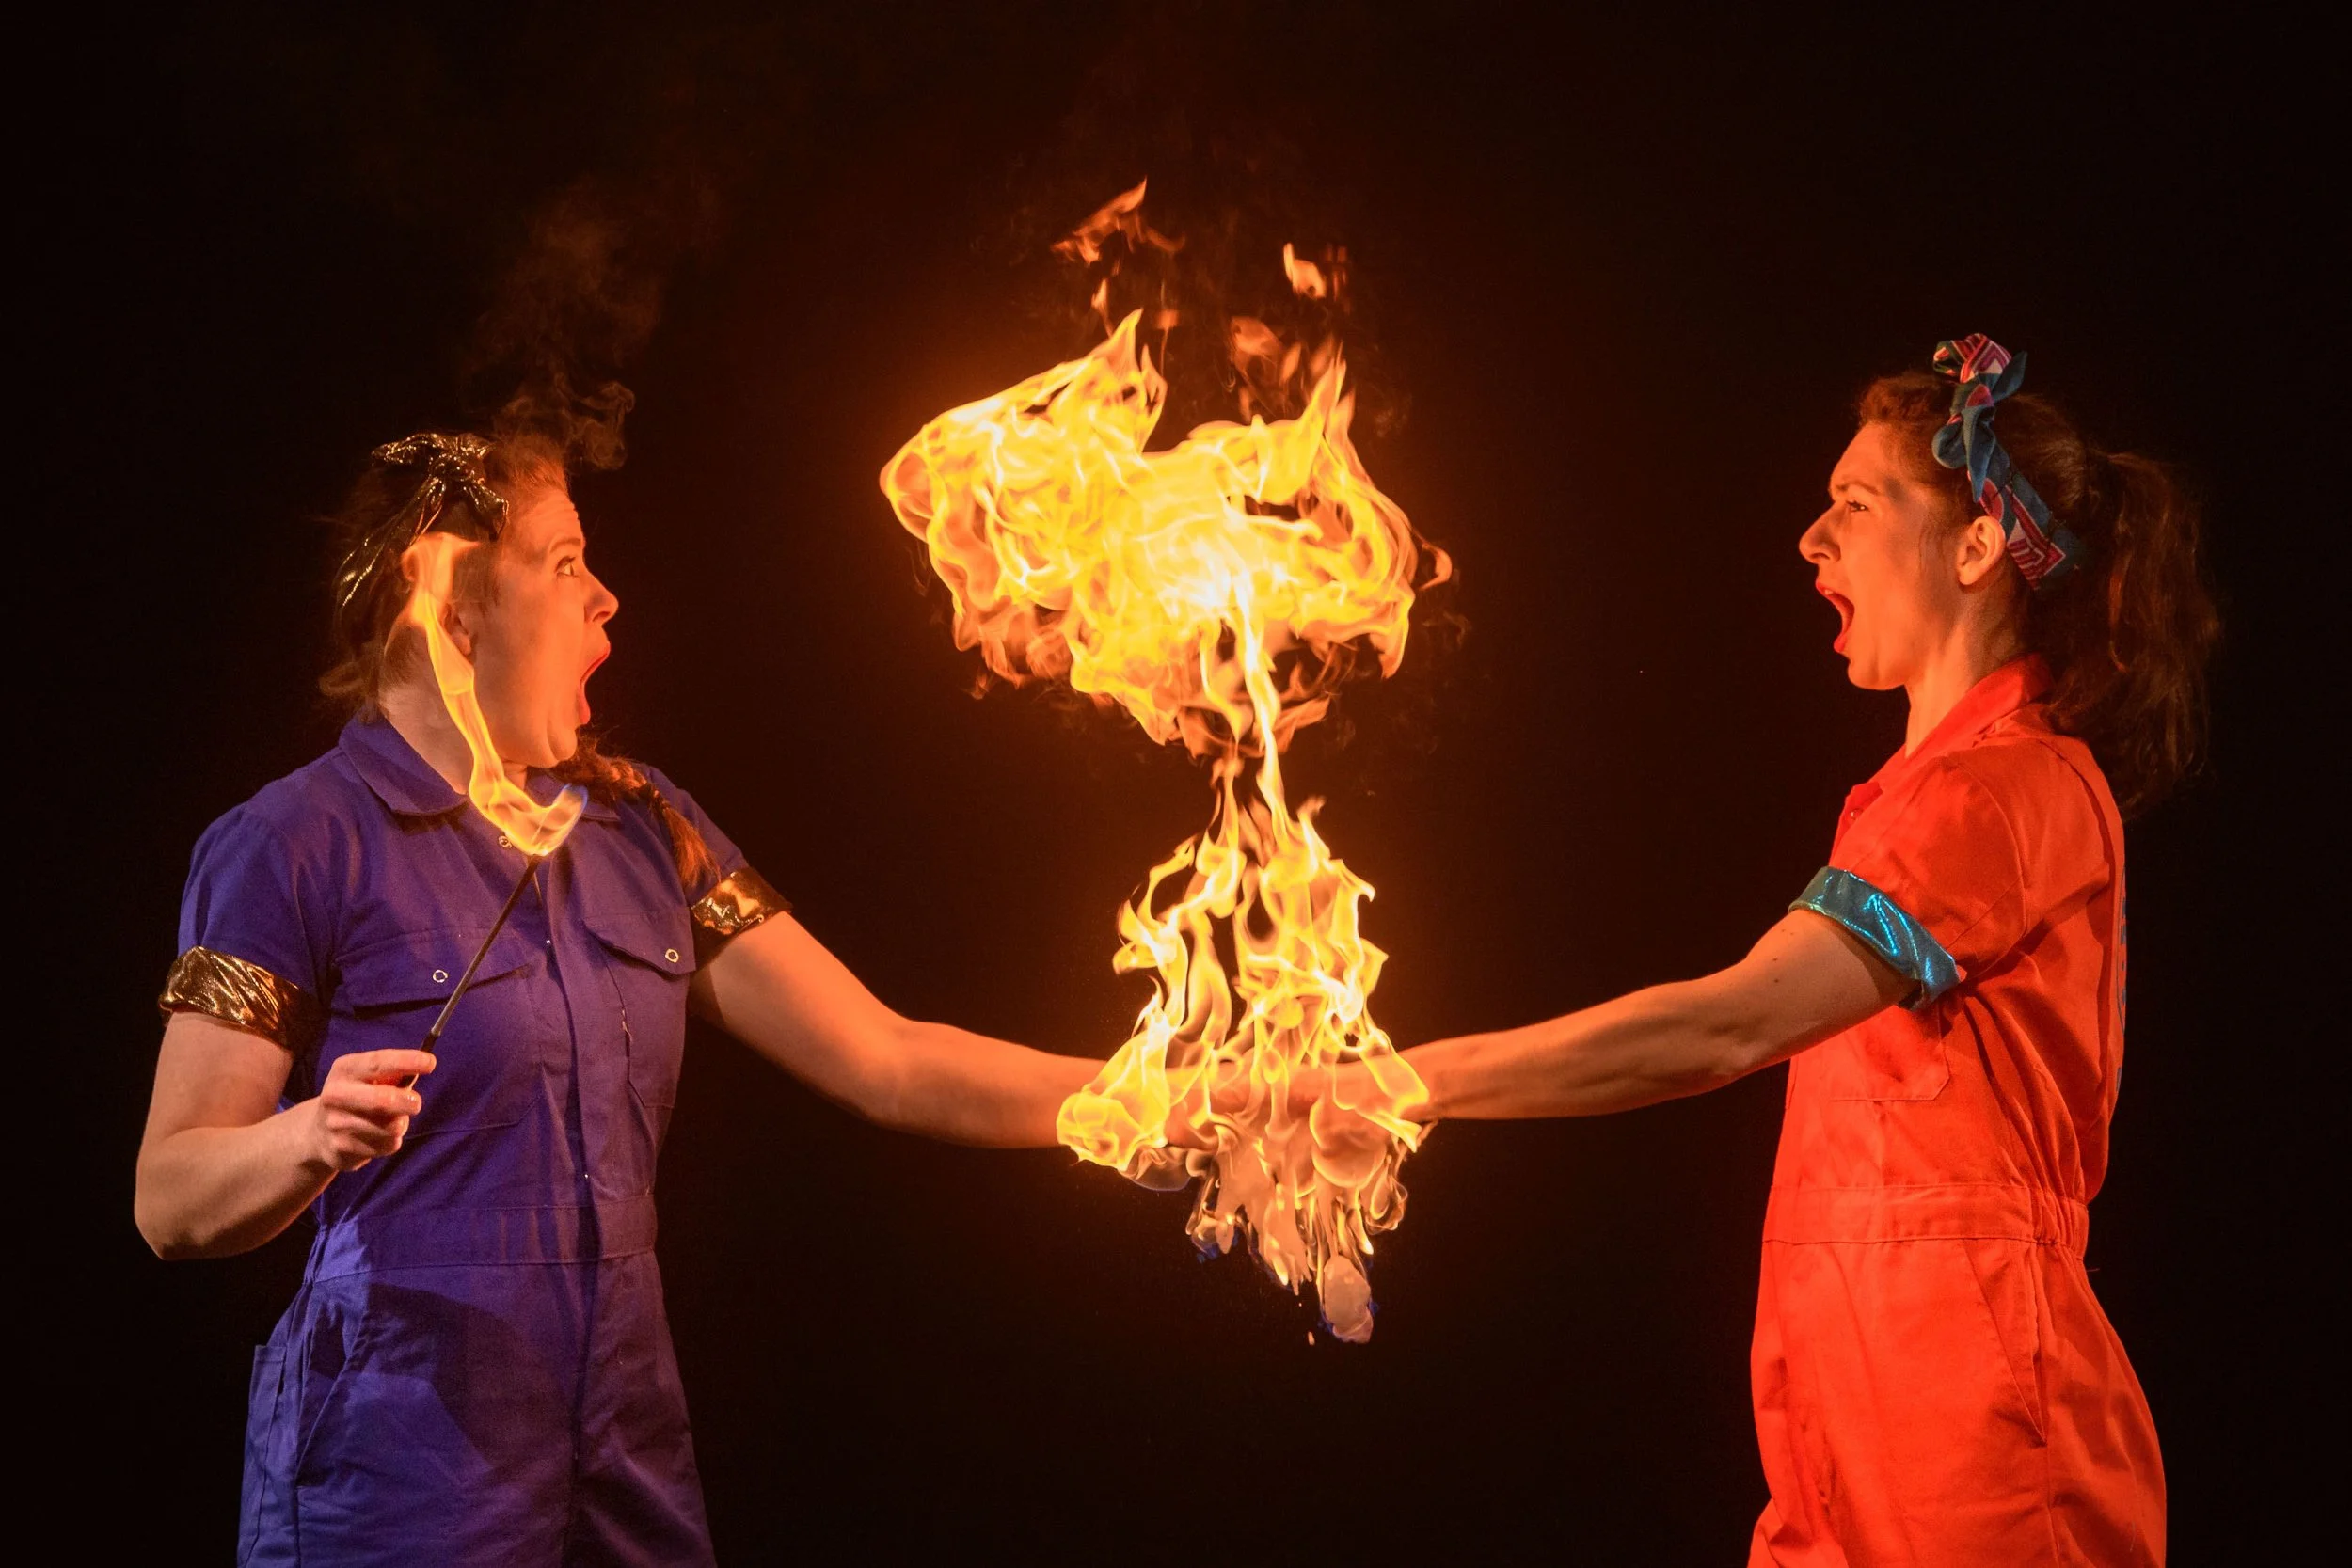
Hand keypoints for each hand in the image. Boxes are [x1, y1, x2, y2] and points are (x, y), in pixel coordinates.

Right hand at [303, 1050, 434, 1172]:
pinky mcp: (341, 1150)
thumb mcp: (367, 1078)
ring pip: (391, 1127)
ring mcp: (336, 1124)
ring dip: (401, 1124)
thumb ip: (393, 1074)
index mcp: (344, 1070)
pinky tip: (378, 1137)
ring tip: (391, 1121)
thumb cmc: (356, 1097)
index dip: (406, 1061)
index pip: (378, 1063)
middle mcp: (335, 1095)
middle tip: (416, 1102)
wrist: (317, 1133)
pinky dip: (391, 1142)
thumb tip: (424, 1066)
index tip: (431, 1063)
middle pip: (383, 1100)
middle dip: (409, 1102)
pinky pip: (386, 1146)